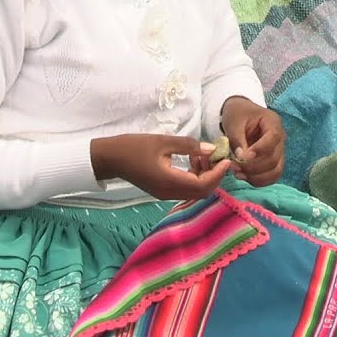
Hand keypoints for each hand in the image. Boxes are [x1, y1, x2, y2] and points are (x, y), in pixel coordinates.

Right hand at [90, 134, 230, 200]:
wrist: (110, 158)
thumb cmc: (134, 147)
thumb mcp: (163, 141)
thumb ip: (189, 146)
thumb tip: (211, 149)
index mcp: (169, 182)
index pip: (203, 185)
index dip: (218, 174)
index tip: (226, 160)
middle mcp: (169, 193)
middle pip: (202, 192)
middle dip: (214, 176)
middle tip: (216, 157)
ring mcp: (166, 194)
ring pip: (195, 191)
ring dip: (205, 176)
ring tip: (203, 155)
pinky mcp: (163, 191)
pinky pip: (186, 188)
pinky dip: (195, 177)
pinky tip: (194, 160)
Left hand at [219, 96, 285, 186]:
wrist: (240, 115)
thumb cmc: (237, 115)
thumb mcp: (233, 122)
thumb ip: (237, 140)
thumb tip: (241, 158)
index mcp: (273, 122)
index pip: (274, 138)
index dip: (259, 150)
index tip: (242, 157)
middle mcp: (281, 138)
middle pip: (274, 159)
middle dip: (252, 167)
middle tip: (233, 166)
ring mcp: (279, 152)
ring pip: (275, 171)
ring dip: (256, 177)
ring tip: (238, 173)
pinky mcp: (274, 162)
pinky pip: (272, 177)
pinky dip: (258, 181)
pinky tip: (244, 176)